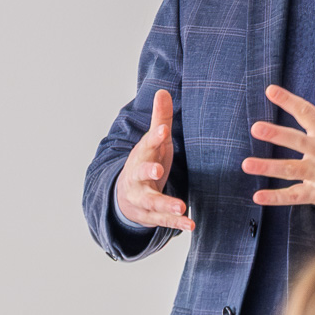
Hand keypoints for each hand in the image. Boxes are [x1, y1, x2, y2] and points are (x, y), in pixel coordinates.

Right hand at [114, 89, 191, 231]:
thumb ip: (160, 119)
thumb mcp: (153, 142)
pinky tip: (190, 224)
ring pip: (151, 201)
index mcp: (141, 155)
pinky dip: (176, 223)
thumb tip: (163, 91)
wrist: (125, 196)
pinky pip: (163, 220)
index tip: (163, 129)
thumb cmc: (146, 163)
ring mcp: (142, 197)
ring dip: (165, 204)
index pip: (147, 144)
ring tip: (181, 206)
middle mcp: (138, 177)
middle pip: (141, 173)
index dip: (154, 137)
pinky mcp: (150, 215)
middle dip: (148, 171)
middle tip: (158, 170)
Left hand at [243, 80, 314, 211]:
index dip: (288, 100)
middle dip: (276, 134)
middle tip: (255, 127)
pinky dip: (277, 198)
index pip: (306, 112)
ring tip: (247, 164)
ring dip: (268, 167)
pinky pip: (295, 195)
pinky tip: (258, 196)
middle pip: (296, 140)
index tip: (270, 90)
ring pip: (291, 169)